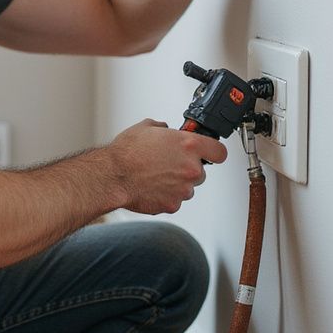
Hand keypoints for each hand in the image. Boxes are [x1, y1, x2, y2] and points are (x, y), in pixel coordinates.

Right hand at [108, 118, 227, 214]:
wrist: (113, 176)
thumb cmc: (126, 153)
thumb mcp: (146, 127)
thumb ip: (163, 128)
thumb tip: (165, 130)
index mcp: (189, 145)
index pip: (219, 151)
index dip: (213, 151)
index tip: (209, 152)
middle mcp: (191, 168)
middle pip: (201, 171)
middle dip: (187, 168)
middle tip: (169, 163)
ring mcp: (184, 189)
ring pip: (188, 187)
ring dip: (177, 183)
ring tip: (156, 175)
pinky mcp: (174, 204)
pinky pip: (175, 200)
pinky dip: (166, 195)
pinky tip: (151, 186)